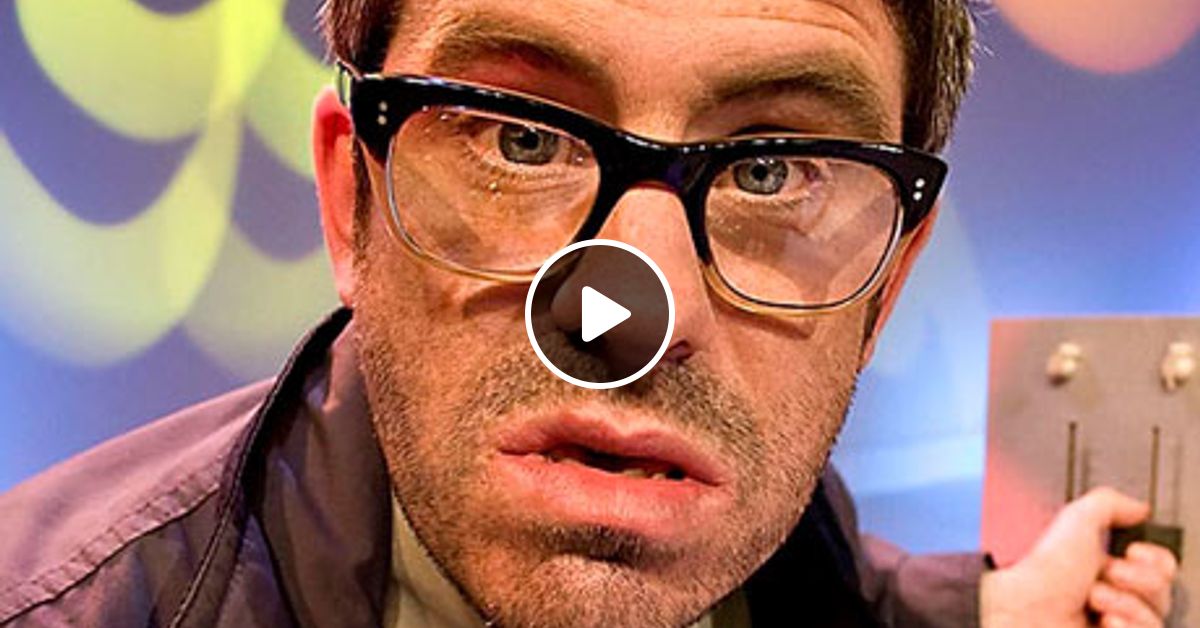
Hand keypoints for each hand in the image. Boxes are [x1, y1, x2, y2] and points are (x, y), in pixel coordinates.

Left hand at [981, 487, 1177, 626]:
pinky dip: (1128, 626)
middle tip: (1111, 573)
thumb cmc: (1040, 571)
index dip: (1154, 558)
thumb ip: (1108, 503)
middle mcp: (1107, 595)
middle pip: (1160, 590)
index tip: (1134, 551)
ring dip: (1128, 603)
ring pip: (1155, 616)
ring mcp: (1110, 622)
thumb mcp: (1075, 519)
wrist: (1022, 613)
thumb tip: (1138, 508)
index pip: (1154, 566)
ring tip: (1096, 599)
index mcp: (1098, 566)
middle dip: (1140, 578)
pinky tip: (1105, 622)